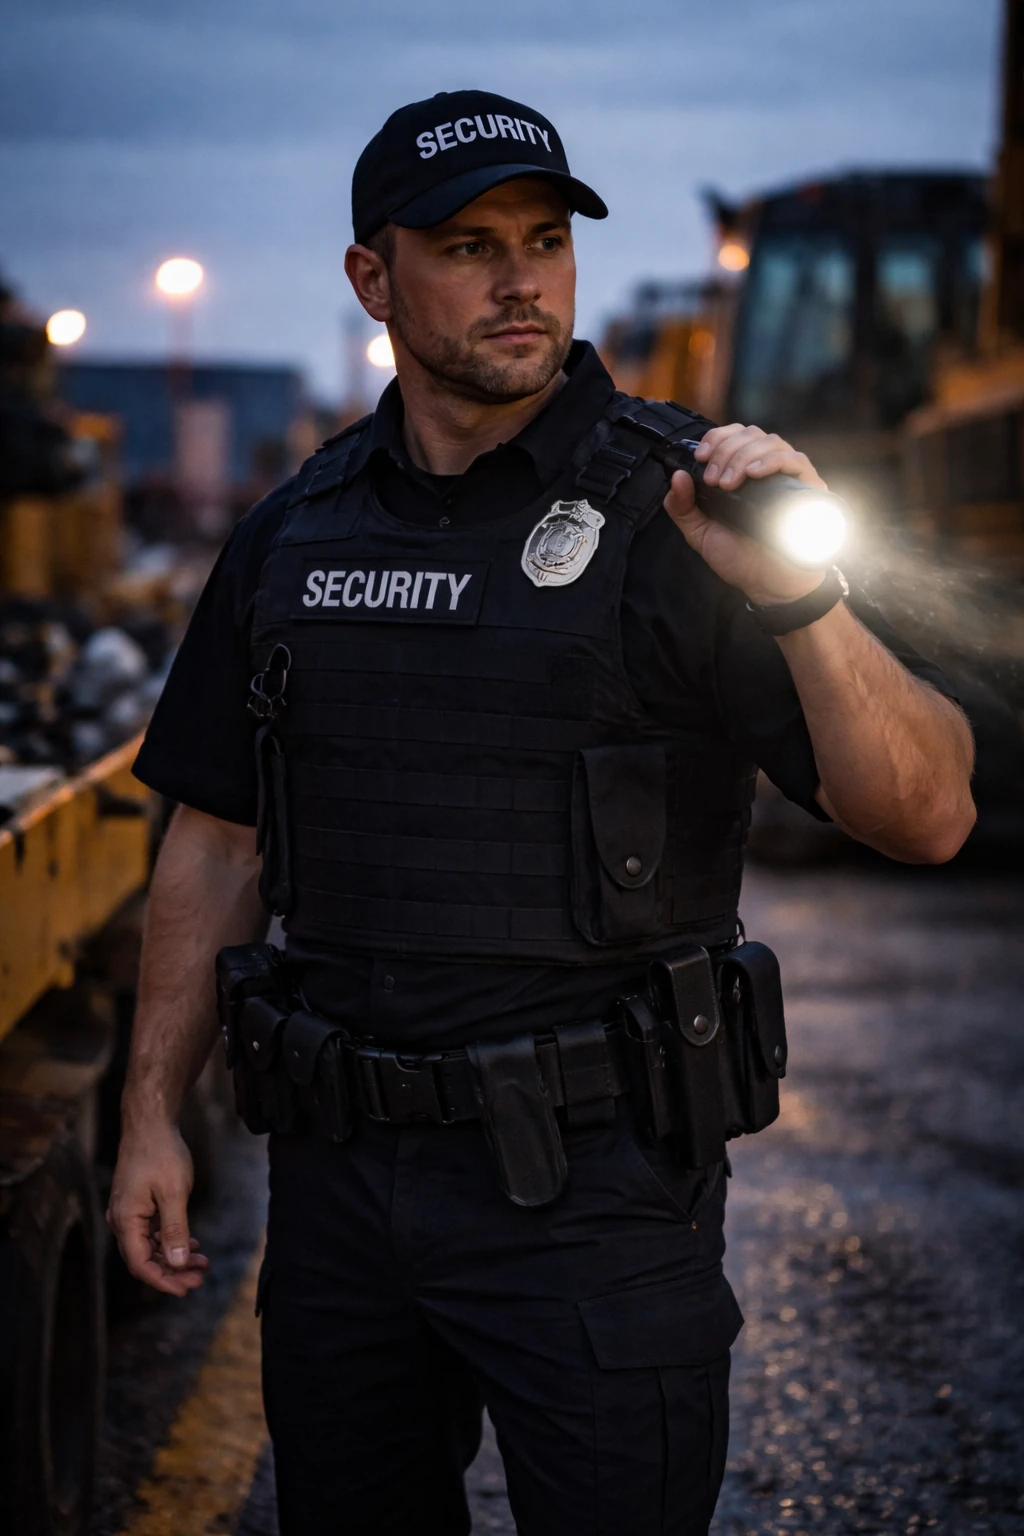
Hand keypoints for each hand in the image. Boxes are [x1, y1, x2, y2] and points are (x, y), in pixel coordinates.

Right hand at [107, 1123, 208, 1296]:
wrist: (150, 1123)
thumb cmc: (161, 1154)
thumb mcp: (173, 1193)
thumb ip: (174, 1229)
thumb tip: (176, 1262)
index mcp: (125, 1220)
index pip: (140, 1264)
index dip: (163, 1281)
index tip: (186, 1289)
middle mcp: (122, 1220)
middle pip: (144, 1259)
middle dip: (172, 1272)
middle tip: (200, 1279)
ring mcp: (128, 1213)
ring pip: (149, 1247)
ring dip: (173, 1257)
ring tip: (202, 1263)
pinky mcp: (137, 1205)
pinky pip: (151, 1232)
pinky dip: (170, 1241)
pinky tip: (192, 1244)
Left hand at [663, 423, 829, 605]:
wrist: (769, 587)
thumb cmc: (740, 559)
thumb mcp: (701, 534)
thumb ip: (683, 508)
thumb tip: (676, 476)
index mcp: (744, 473)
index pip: (735, 435)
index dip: (717, 437)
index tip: (701, 456)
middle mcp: (768, 470)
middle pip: (751, 434)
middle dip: (726, 450)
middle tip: (713, 480)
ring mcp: (790, 479)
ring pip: (772, 443)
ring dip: (744, 455)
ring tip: (728, 483)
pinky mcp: (809, 491)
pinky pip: (797, 462)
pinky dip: (774, 461)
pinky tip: (754, 473)